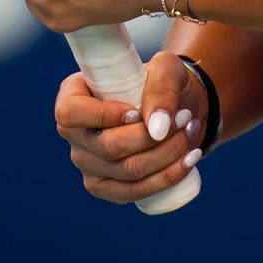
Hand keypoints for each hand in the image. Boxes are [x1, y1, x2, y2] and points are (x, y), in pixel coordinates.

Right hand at [55, 52, 207, 204]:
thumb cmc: (162, 83)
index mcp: (74, 96)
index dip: (103, 115)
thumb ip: (161, 88)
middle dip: (155, 136)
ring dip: (168, 154)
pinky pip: (135, 192)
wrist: (176, 107)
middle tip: (185, 118)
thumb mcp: (165, 70)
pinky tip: (189, 160)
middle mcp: (74, 134)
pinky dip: (167, 177)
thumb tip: (157, 128)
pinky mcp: (107, 188)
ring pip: (128, 171)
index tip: (138, 112)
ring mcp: (88, 165)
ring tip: (191, 131)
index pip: (70, 113)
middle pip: (109, 147)